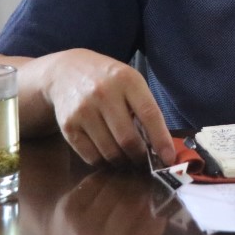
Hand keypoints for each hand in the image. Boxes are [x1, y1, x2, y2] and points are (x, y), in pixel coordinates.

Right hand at [31, 49, 174, 166]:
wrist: (66, 71)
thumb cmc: (107, 79)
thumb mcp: (129, 81)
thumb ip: (144, 107)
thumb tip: (160, 146)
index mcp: (127, 80)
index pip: (149, 114)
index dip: (161, 140)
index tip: (169, 158)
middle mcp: (104, 94)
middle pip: (128, 139)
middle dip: (140, 156)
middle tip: (144, 160)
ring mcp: (84, 111)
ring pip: (110, 152)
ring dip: (122, 161)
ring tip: (126, 157)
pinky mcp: (68, 126)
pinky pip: (91, 157)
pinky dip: (103, 162)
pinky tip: (108, 155)